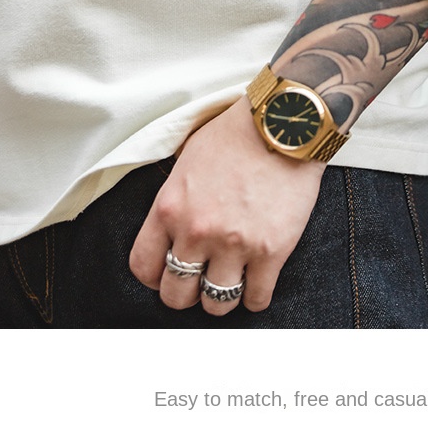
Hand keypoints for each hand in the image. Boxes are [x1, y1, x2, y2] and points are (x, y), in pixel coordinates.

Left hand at [128, 96, 324, 316]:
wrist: (284, 123)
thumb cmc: (236, 134)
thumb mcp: (186, 159)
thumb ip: (174, 198)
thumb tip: (171, 227)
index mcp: (169, 208)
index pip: (143, 267)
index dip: (155, 276)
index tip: (168, 273)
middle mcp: (196, 232)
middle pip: (176, 295)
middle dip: (186, 292)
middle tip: (201, 280)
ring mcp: (234, 245)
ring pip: (215, 304)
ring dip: (221, 296)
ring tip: (231, 281)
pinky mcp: (271, 251)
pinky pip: (256, 299)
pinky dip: (255, 297)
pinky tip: (257, 281)